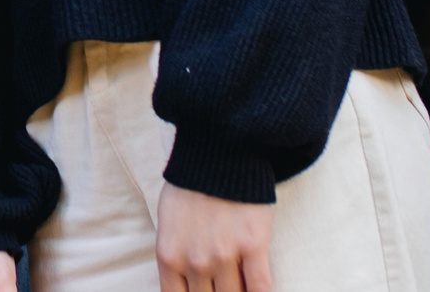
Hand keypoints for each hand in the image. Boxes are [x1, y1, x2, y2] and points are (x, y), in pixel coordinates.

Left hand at [157, 182, 274, 291]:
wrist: (218, 151)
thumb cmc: (191, 187)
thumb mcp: (168, 224)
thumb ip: (174, 259)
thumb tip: (185, 286)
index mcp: (169, 257)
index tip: (206, 291)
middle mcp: (194, 262)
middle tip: (222, 283)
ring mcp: (224, 256)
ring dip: (239, 291)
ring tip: (240, 284)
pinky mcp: (253, 246)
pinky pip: (261, 288)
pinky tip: (261, 291)